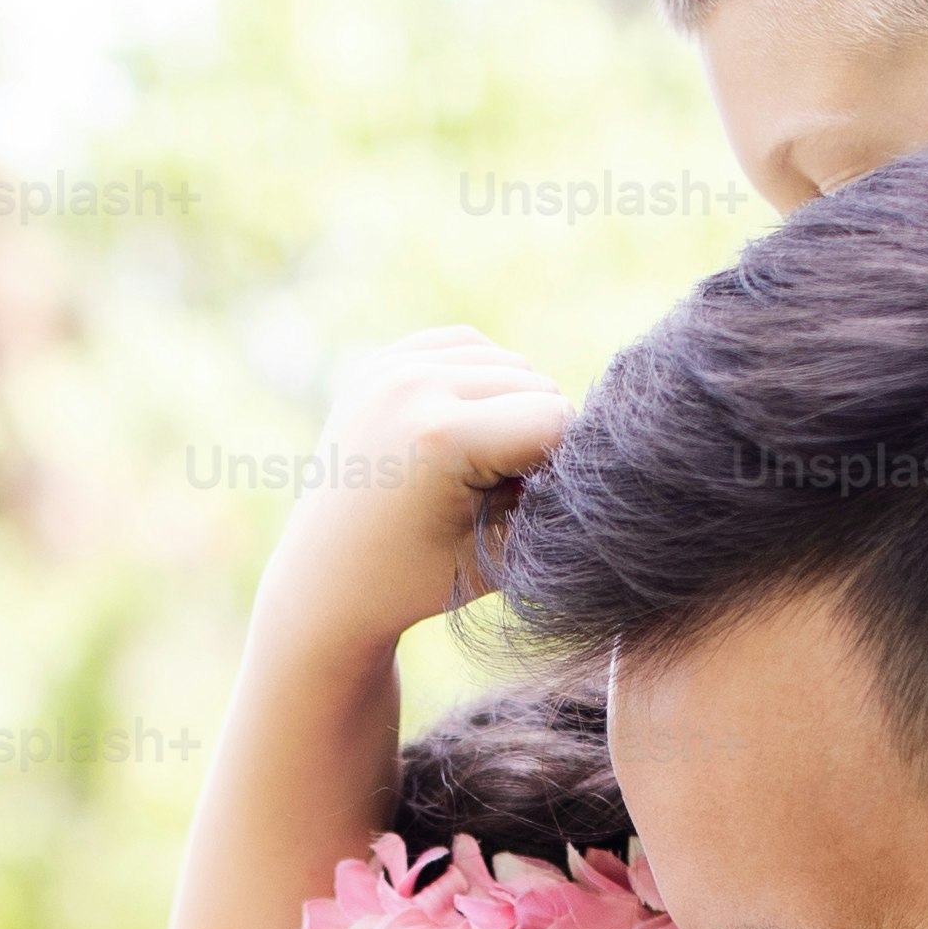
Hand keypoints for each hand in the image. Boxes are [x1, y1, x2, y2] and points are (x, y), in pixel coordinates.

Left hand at [264, 325, 567, 659]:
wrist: (326, 580)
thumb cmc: (420, 581)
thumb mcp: (506, 553)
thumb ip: (558, 497)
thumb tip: (601, 443)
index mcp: (442, 435)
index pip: (556, 420)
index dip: (562, 469)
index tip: (533, 506)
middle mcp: (413, 385)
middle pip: (537, 383)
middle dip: (536, 439)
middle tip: (500, 493)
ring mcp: (391, 366)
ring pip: (510, 361)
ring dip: (514, 408)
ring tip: (479, 466)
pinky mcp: (382, 360)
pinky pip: (468, 346)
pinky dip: (482, 382)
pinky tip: (463, 430)